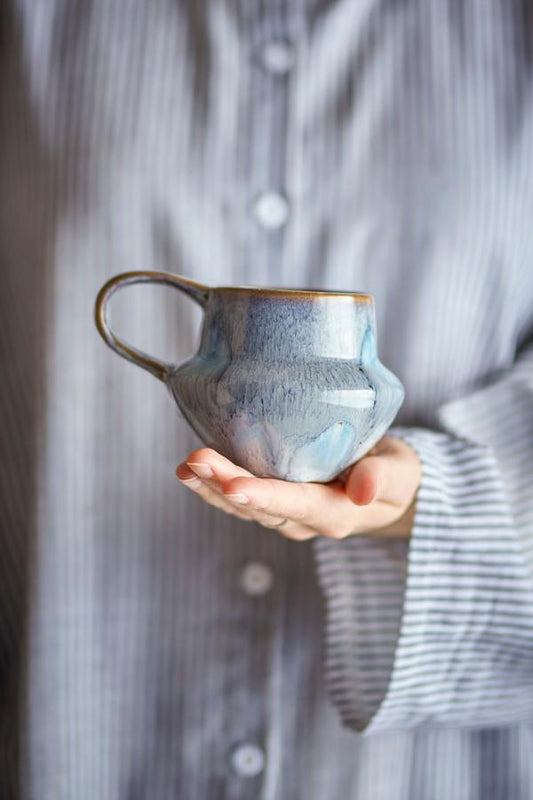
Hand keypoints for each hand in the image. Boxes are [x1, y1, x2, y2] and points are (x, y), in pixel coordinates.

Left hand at [175, 436, 420, 540]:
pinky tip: (191, 471)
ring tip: (186, 466)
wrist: (388, 488)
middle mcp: (305, 521)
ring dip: (212, 487)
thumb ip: (381, 478)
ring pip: (243, 507)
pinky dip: (214, 486)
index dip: (264, 497)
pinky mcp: (275, 504)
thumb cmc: (396, 474)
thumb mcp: (400, 472)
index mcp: (336, 513)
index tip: (234, 487)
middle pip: (260, 507)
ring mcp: (286, 516)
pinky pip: (240, 501)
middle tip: (196, 461)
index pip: (297, 505)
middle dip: (224, 485)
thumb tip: (362, 490)